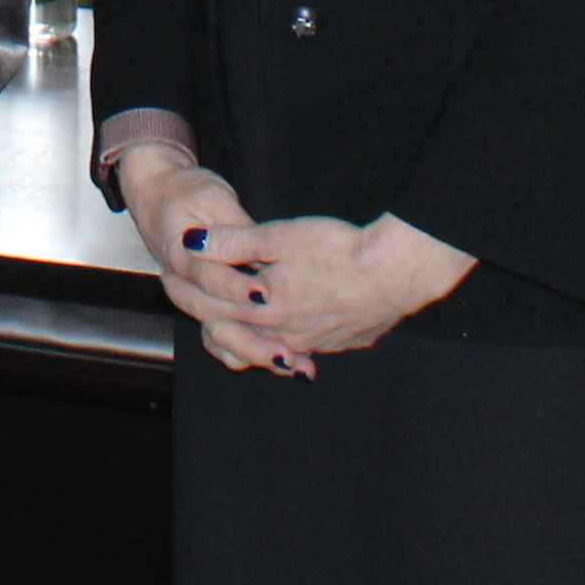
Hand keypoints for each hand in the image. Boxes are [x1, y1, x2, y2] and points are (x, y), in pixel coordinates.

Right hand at [108, 149, 306, 374]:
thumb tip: (260, 245)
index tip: (265, 295)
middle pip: (213, 317)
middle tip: (286, 348)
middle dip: (251, 337)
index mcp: (178, 252)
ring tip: (289, 362)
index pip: (207, 275)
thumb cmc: (186, 193)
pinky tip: (283, 360)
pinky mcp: (204, 307)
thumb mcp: (212, 197)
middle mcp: (179, 283)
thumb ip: (236, 227)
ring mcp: (190, 299)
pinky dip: (251, 353)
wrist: (157, 198)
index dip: (235, 287)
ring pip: (218, 336)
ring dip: (254, 352)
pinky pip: (223, 340)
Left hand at [201, 213, 473, 360]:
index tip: (190, 291)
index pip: (221, 313)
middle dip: (228, 328)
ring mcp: (319, 343)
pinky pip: (314, 348)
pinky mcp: (346, 342)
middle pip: (247, 338)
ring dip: (264, 342)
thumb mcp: (278, 237)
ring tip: (254, 332)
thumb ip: (233, 242)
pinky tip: (304, 334)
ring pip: (281, 348)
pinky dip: (300, 343)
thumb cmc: (337, 251)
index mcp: (266, 311)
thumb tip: (192, 241)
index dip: (203, 300)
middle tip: (213, 319)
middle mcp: (289, 335)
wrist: (394, 273)